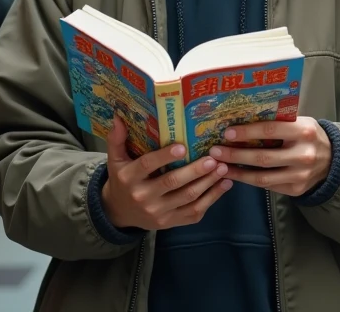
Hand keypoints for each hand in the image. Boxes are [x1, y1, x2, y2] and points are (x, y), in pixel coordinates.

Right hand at [100, 120, 232, 230]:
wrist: (120, 213)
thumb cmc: (122, 179)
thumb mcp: (115, 160)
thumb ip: (117, 139)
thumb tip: (118, 117)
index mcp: (129, 178)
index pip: (147, 165)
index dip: (165, 157)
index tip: (183, 147)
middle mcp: (144, 197)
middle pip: (172, 183)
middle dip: (195, 171)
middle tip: (213, 158)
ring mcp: (158, 213)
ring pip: (187, 198)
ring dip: (208, 183)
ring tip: (223, 168)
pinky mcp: (170, 223)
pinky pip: (194, 213)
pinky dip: (211, 199)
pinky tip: (224, 185)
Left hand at [209, 117, 331, 196]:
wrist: (333, 160)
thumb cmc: (308, 136)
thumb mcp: (300, 122)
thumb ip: (278, 122)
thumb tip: (242, 118)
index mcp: (303, 132)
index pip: (270, 131)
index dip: (247, 132)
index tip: (227, 133)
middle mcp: (303, 155)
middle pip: (263, 157)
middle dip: (235, 155)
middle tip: (214, 152)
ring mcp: (300, 175)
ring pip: (262, 177)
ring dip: (238, 172)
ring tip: (219, 166)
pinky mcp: (296, 190)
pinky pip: (267, 186)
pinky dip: (249, 180)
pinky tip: (235, 174)